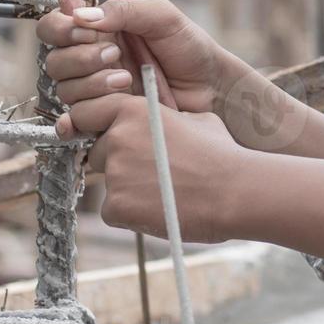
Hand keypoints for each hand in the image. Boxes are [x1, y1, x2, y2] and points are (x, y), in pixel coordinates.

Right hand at [37, 0, 251, 115]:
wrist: (211, 89)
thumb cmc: (190, 48)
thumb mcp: (162, 17)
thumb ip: (125, 10)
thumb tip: (81, 16)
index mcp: (99, 30)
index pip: (54, 27)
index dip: (61, 29)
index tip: (87, 32)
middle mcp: (91, 60)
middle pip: (55, 61)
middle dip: (82, 58)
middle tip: (116, 56)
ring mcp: (96, 91)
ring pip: (66, 90)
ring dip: (93, 85)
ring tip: (128, 81)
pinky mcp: (104, 118)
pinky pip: (73, 122)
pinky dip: (73, 122)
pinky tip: (89, 118)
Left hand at [69, 91, 245, 244]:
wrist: (234, 192)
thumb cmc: (222, 154)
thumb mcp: (197, 119)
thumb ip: (169, 118)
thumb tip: (168, 122)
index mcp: (133, 110)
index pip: (88, 112)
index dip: (98, 125)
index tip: (108, 136)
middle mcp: (117, 138)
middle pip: (100, 151)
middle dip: (118, 160)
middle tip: (151, 171)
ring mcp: (115, 174)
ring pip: (109, 183)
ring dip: (127, 188)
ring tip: (163, 192)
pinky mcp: (116, 207)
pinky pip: (113, 210)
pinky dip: (130, 213)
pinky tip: (159, 209)